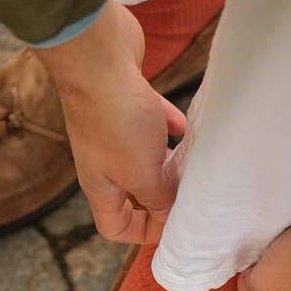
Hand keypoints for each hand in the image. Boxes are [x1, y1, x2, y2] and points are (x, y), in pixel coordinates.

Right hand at [35, 0, 185, 243]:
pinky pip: (149, 122)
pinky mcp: (125, 102)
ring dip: (166, 161)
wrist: (96, 57)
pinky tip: (184, 125)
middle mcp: (103, 162)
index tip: (173, 224)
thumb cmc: (116, 120)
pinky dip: (167, 126)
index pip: (114, 226)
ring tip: (193, 162)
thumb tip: (169, 214)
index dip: (143, 233)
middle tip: (192, 192)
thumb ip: (158, 198)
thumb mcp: (142, 173)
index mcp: (101, 186)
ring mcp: (112, 130)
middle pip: (132, 193)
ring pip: (143, 157)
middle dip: (161, 196)